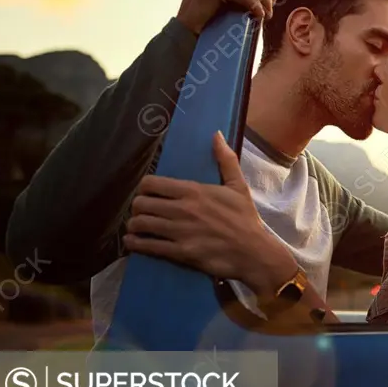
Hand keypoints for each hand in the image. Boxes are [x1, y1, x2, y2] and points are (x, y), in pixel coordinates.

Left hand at [123, 131, 296, 296]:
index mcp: (193, 191)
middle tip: (143, 211)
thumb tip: (216, 134)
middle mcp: (182, 209)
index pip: (151, 183)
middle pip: (141, 203)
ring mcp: (179, 232)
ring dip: (134, 225)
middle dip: (138, 207)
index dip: (144, 187)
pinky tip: (133, 242)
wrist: (254, 251)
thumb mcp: (238, 186)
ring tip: (137, 226)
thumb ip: (225, 159)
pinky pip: (147, 246)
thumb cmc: (245, 218)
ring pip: (140, 224)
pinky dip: (135, 243)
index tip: (147, 193)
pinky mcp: (179, 252)